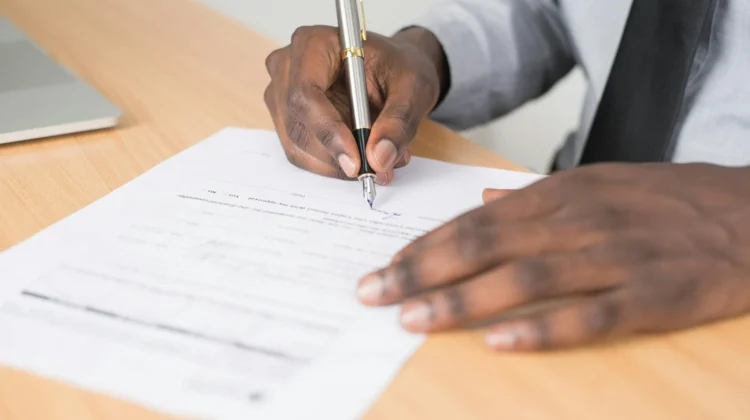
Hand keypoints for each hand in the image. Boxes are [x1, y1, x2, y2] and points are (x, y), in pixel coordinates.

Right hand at [263, 26, 447, 183]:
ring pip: (298, 146)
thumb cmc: (399, 68)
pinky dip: (333, 164)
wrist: (393, 71)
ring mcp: (282, 95)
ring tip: (379, 161)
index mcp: (313, 44)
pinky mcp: (288, 120)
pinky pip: (302, 154)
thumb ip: (398, 121)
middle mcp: (288, 68)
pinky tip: (362, 157)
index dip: (328, 132)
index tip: (355, 162)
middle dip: (336, 155)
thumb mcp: (413, 88)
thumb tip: (379, 157)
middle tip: (376, 169)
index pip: (306, 94)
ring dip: (337, 164)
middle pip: (298, 125)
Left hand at [356, 163, 749, 350]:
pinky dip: (540, 330)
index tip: (385, 267)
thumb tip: (485, 197)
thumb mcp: (598, 181)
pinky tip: (498, 343)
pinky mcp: (651, 296)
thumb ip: (536, 195)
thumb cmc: (666, 199)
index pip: (475, 220)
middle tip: (374, 294)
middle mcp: (578, 221)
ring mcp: (614, 258)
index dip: (425, 245)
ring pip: (523, 278)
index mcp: (561, 194)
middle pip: (484, 245)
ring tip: (413, 319)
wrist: (749, 212)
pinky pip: (588, 316)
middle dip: (421, 271)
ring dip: (462, 299)